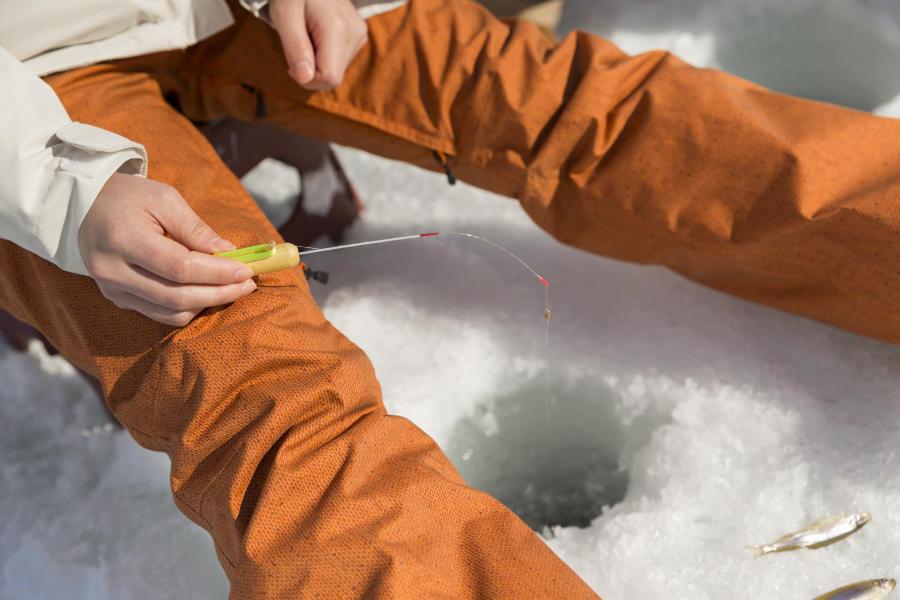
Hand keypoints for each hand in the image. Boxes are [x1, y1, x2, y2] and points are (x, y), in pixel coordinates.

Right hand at [78, 173, 256, 325]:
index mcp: (123, 239)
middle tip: (247, 284)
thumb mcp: (164, 199)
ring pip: (171, 312)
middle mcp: (113, 271)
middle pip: (177, 296)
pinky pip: (160, 314)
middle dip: (219, 292)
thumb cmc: (129, 197)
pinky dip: (189, 307)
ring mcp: (113, 289)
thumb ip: (195, 228)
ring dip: (207, 303)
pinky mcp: (117, 299)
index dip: (217, 273)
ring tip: (232, 287)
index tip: (246, 270)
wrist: (84, 207)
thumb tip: (229, 253)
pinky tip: (207, 292)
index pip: (180, 267)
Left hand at [270, 0, 367, 89]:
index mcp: (337, 29)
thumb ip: (294, 47)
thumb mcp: (284, 14)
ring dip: (316, 61)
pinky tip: (316, 33)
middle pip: (333, 77)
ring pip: (336, 70)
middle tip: (298, 42)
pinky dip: (324, 55)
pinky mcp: (359, 35)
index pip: (329, 78)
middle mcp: (355, 33)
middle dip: (311, 69)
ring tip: (307, 33)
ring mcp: (360, 34)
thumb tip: (304, 78)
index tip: (292, 61)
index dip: (307, 78)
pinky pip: (340, 60)